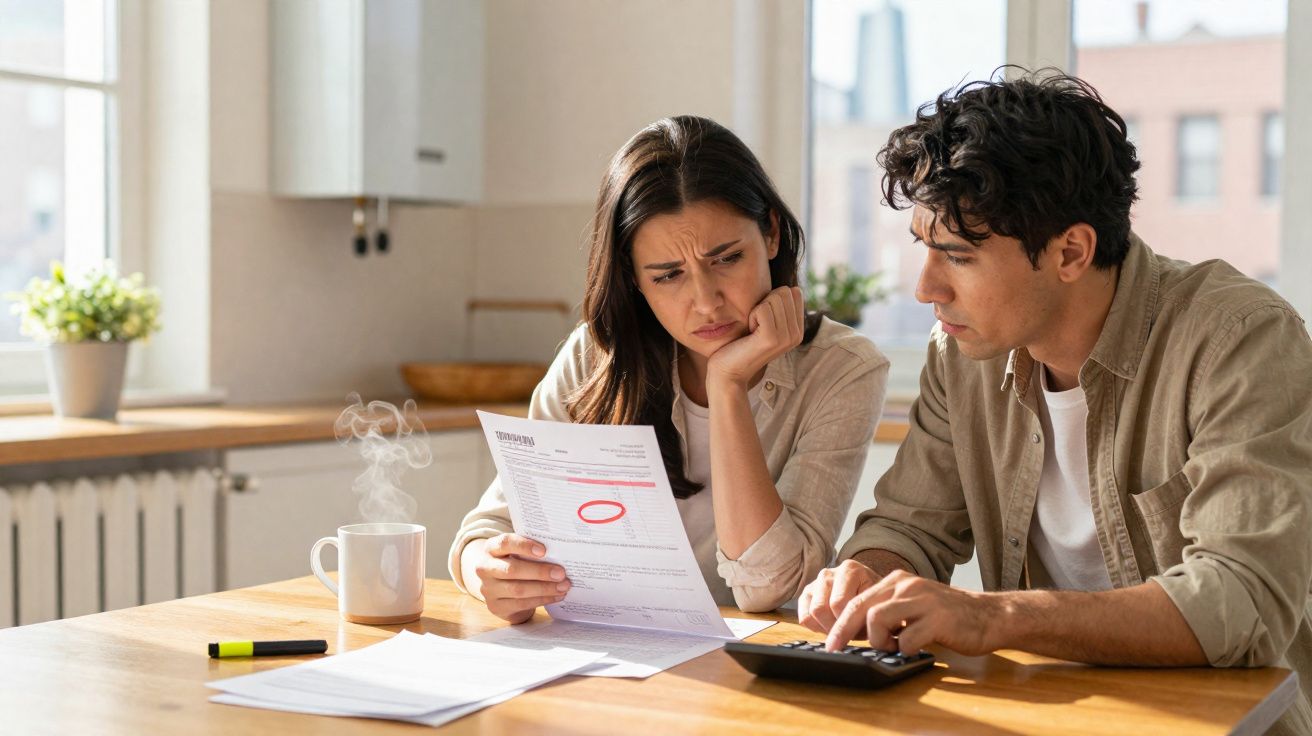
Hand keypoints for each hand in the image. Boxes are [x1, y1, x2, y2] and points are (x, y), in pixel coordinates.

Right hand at [465, 534, 570, 623]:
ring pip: (518, 589)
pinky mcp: (496, 607)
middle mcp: (485, 568)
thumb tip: (560, 552)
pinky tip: (557, 596)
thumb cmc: (515, 563)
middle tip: (561, 573)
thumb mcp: (517, 553)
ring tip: (563, 586)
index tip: (544, 550)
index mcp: (491, 548)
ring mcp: (488, 589)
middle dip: (539, 572)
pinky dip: (542, 599)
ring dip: (544, 588)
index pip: (504, 543)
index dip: (524, 546)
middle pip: (512, 570)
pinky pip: (522, 604)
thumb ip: (531, 551)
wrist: (500, 588)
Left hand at [706, 286, 804, 388]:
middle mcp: (797, 334)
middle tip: (756, 325)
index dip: (772, 299)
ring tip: (753, 330)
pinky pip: (763, 308)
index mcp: (798, 329)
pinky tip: (750, 332)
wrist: (729, 370)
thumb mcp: (766, 322)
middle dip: (765, 303)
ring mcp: (786, 337)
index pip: (792, 292)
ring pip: (774, 298)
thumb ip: (780, 306)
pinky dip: (751, 316)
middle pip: (784, 292)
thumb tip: (791, 287)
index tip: (763, 320)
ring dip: (757, 310)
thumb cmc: (742, 342)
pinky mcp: (772, 338)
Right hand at [798, 559, 881, 635]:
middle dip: (834, 627)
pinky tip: (830, 626)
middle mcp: (829, 573)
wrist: (873, 594)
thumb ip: (866, 616)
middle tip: (848, 634)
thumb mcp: (877, 605)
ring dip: (825, 628)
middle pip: (820, 609)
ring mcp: (815, 583)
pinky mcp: (807, 594)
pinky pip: (804, 618)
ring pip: (810, 614)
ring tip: (841, 629)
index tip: (857, 632)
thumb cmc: (876, 602)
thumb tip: (852, 632)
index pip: (838, 603)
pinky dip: (815, 627)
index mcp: (849, 569)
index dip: (846, 623)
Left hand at [821, 569, 1004, 656]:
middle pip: (861, 607)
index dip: (839, 623)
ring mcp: (922, 600)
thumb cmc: (947, 617)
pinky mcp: (938, 618)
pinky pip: (907, 637)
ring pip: (878, 618)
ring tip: (891, 647)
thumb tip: (854, 633)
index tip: (829, 643)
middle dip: (843, 631)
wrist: (988, 615)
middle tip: (836, 650)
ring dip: (878, 640)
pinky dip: (904, 648)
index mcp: (897, 581)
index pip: (857, 600)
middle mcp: (906, 584)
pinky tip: (912, 648)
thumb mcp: (912, 606)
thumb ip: (888, 613)